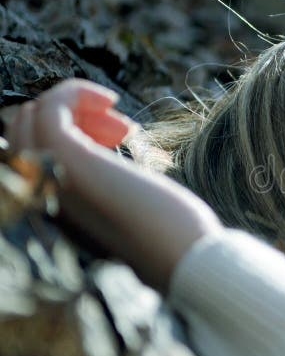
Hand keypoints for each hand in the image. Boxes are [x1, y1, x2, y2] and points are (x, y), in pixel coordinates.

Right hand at [5, 78, 221, 291]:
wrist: (189, 261)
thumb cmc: (173, 238)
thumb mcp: (132, 211)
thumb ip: (110, 192)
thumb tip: (113, 169)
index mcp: (57, 211)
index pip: (32, 158)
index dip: (71, 135)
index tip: (118, 134)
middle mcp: (44, 198)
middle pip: (23, 136)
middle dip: (70, 118)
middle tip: (121, 127)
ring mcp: (54, 180)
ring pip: (29, 120)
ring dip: (72, 104)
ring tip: (121, 120)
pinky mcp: (72, 164)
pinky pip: (48, 112)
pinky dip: (73, 93)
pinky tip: (110, 99)